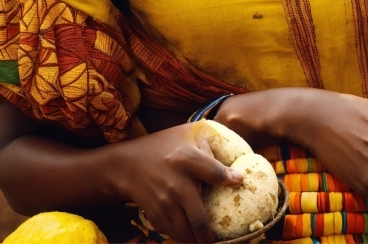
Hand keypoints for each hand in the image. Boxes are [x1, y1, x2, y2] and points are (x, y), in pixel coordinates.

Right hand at [111, 122, 243, 242]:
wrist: (128, 164)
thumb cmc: (164, 146)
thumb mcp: (187, 135)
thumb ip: (210, 145)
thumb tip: (235, 163)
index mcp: (185, 159)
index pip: (212, 172)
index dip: (228, 178)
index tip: (240, 182)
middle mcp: (176, 184)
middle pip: (198, 219)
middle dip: (210, 235)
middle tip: (221, 239)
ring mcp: (164, 203)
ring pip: (185, 233)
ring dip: (197, 240)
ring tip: (207, 239)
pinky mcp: (155, 214)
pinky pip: (172, 233)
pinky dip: (182, 236)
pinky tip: (191, 234)